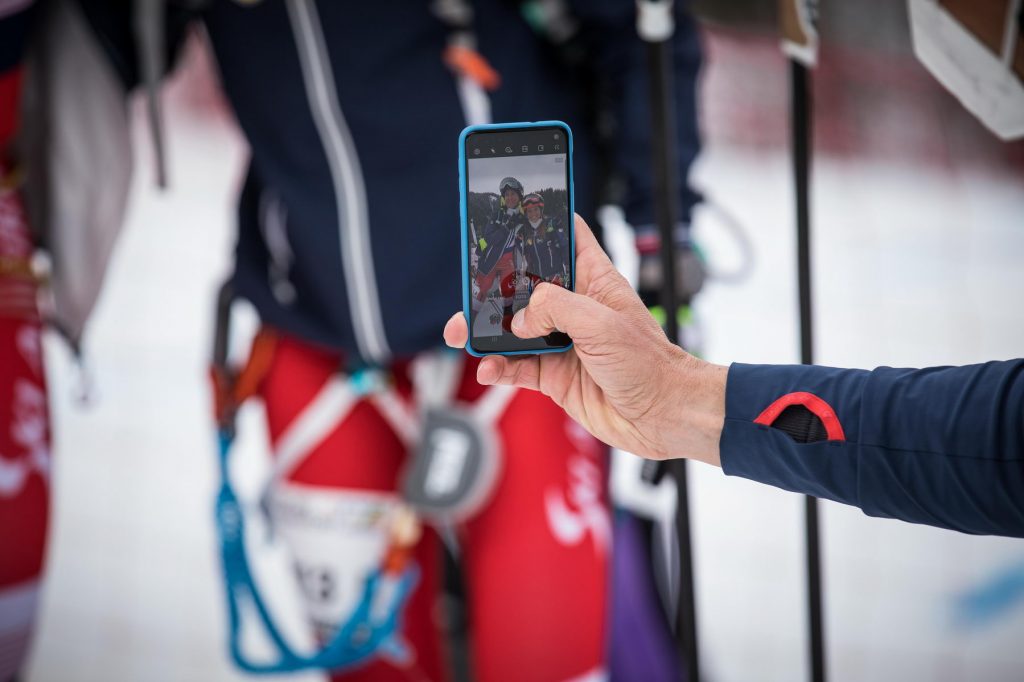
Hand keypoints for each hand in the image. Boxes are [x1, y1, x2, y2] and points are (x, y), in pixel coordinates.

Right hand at [444, 215, 726, 464]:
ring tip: (464, 335)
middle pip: (523, 287)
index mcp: (592, 280)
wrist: (661, 415)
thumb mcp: (602, 322)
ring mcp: (560, 341)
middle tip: (468, 292)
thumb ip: (555, 309)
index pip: (564, 239)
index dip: (539, 225)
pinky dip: (497, 367)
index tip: (509, 217)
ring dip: (485, 332)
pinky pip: (515, 367)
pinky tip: (489, 369)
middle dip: (492, 288)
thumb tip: (519, 319)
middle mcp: (573, 308)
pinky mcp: (553, 374)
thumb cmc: (649, 364)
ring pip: (511, 329)